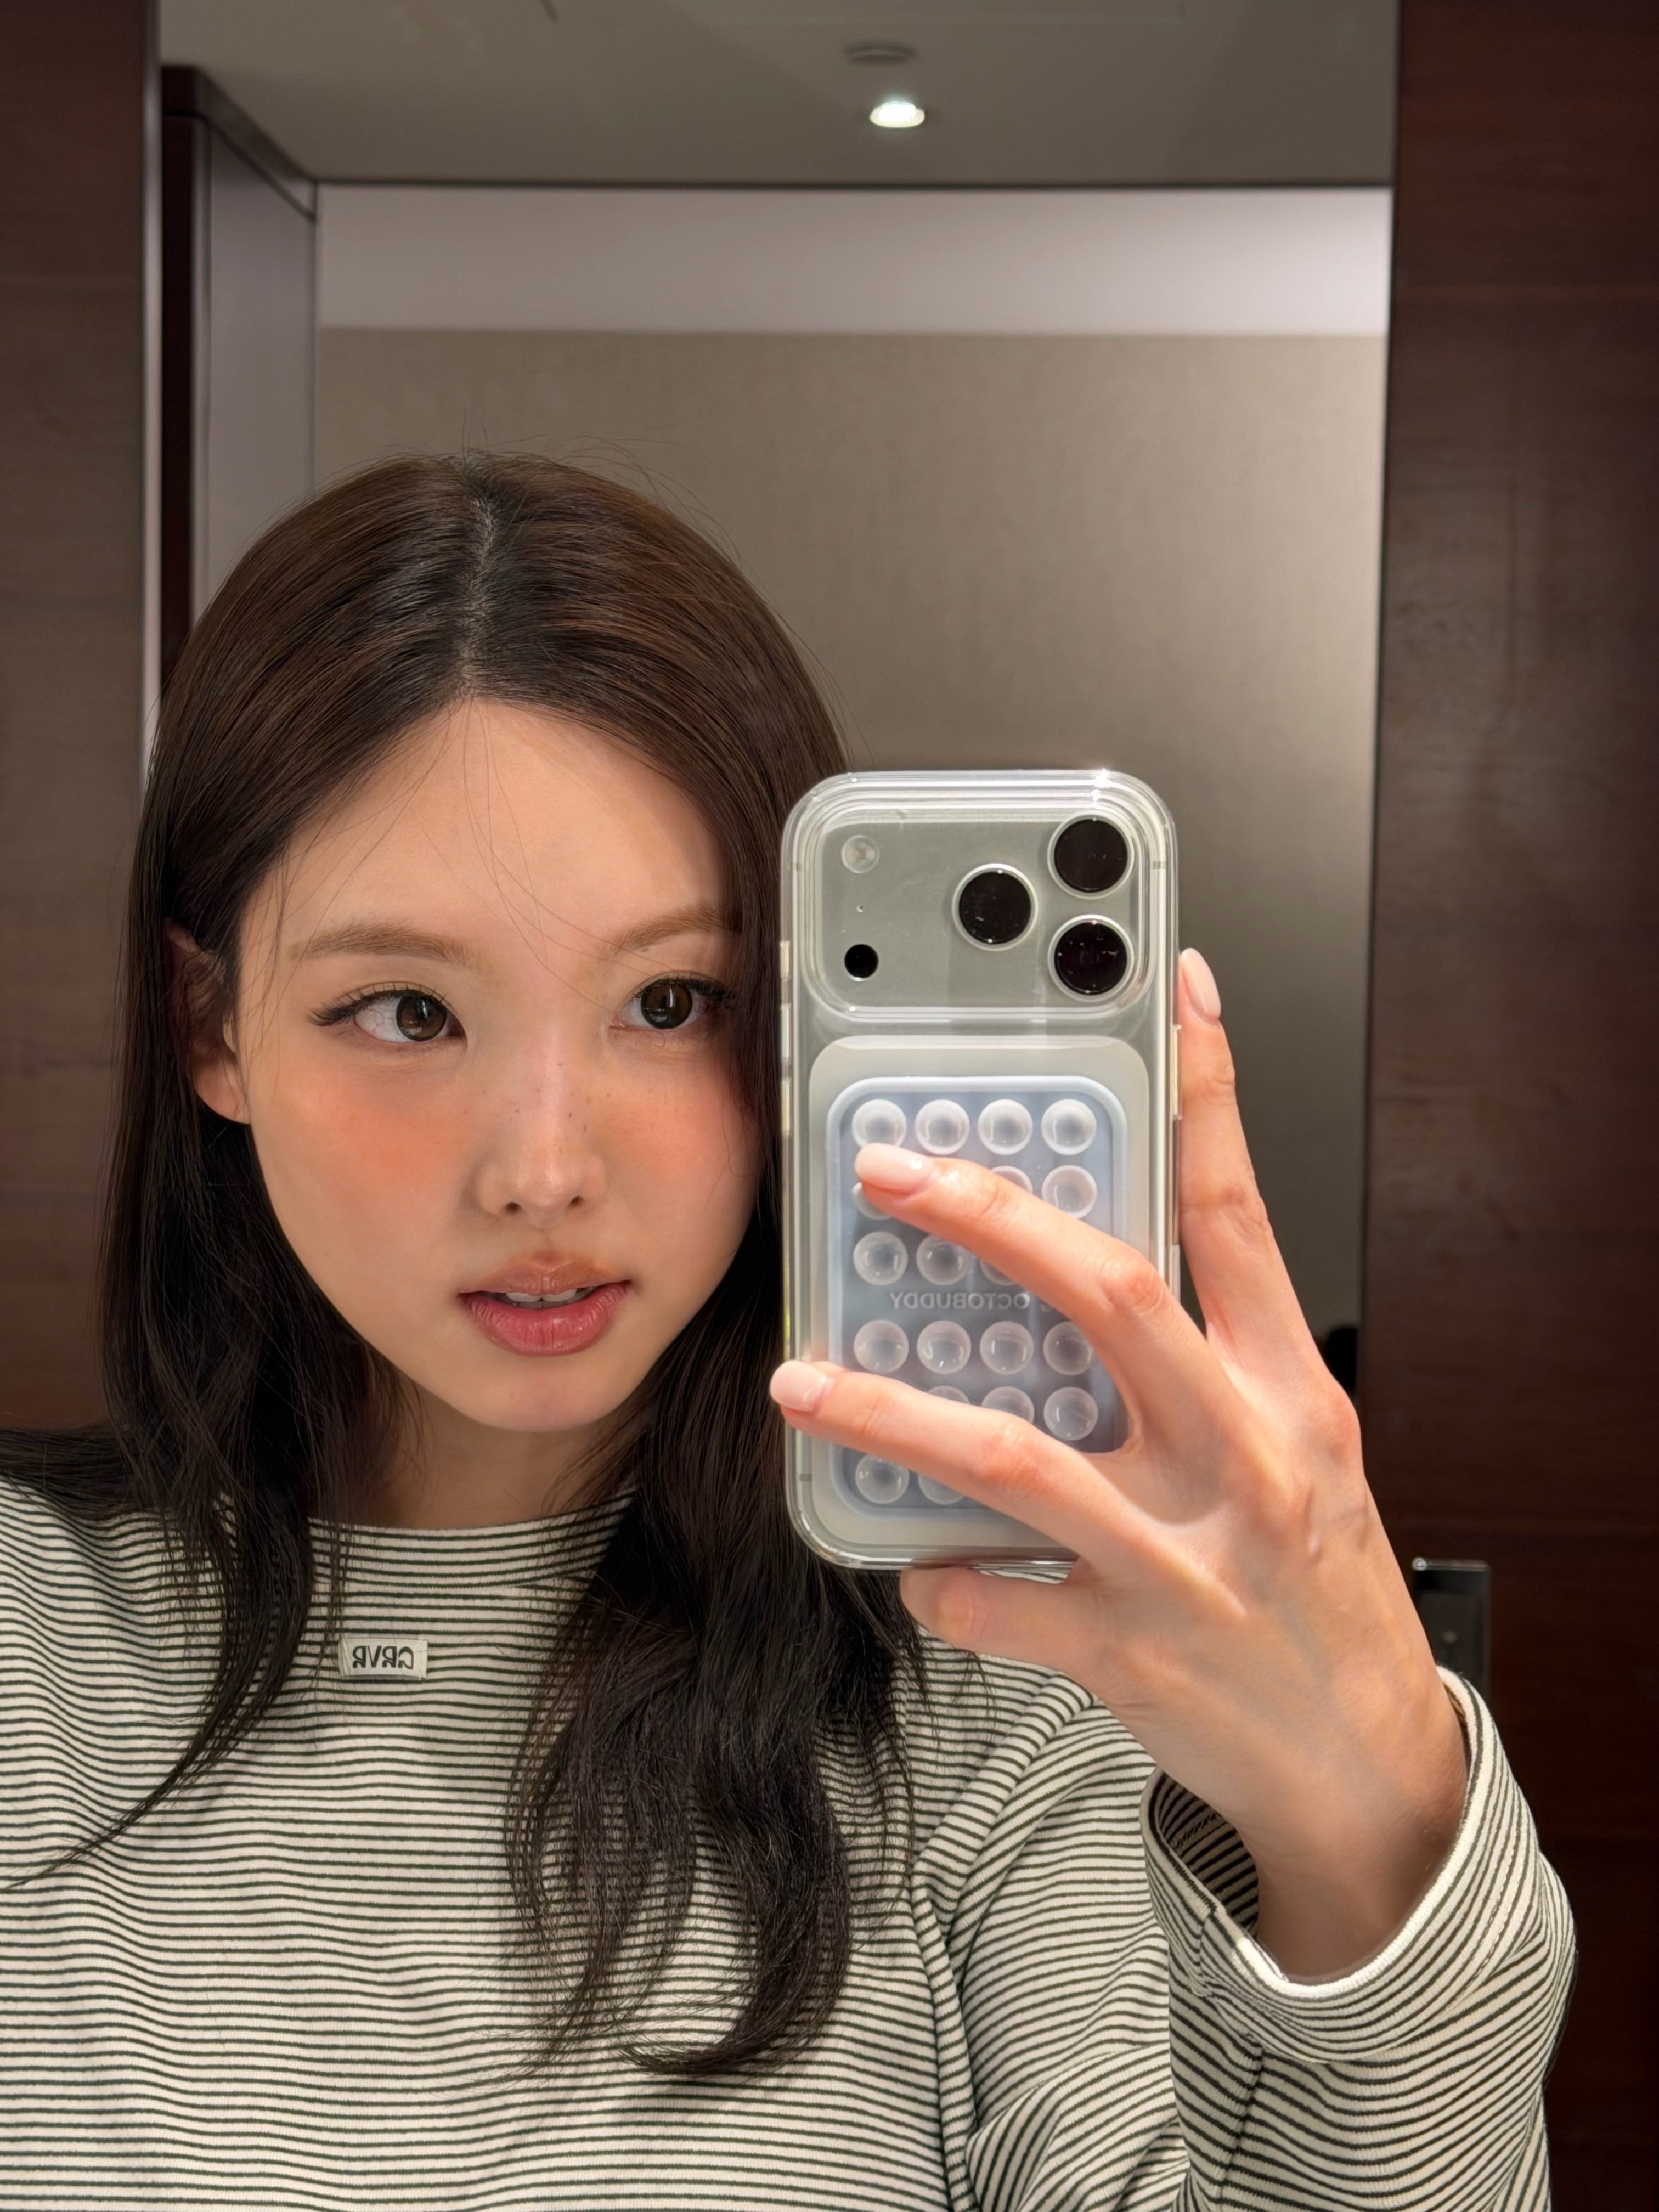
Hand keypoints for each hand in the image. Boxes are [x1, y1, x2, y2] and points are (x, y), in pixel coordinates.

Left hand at [770, 949, 1467, 1977]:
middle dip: (989, 1220)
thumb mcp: (1299, 1446)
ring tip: (802, 1380)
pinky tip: (916, 1562)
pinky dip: (938, 1577)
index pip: (1237, 1212)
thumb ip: (1209, 1357)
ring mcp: (1179, 1557)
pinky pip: (990, 1600)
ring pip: (1011, 1457)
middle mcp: (1237, 1456)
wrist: (1363, 1759)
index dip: (1206, 1091)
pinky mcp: (1124, 1650)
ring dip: (892, 1411)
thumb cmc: (1316, 1580)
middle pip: (1107, 1296)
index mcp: (1285, 1389)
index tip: (1171, 990)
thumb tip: (1080, 1267)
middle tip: (891, 1173)